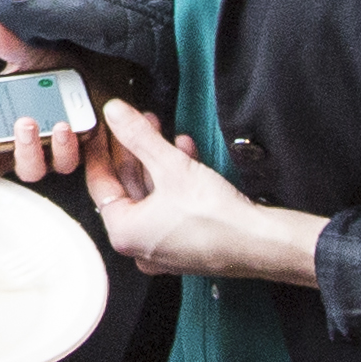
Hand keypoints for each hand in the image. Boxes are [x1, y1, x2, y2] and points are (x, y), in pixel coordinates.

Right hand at [0, 14, 90, 185]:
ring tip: (53, 125)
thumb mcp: (30, 55)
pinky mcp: (72, 152)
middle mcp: (17, 144)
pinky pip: (67, 161)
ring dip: (40, 149)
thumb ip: (9, 47)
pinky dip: (67, 146)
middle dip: (11, 149)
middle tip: (20, 124)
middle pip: (2, 164)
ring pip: (35, 167)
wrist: (95, 74)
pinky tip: (69, 127)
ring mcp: (44, 151)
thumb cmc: (57, 70)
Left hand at [83, 97, 322, 284]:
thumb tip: (115, 114)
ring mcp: (163, 247)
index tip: (101, 129)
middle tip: (135, 122)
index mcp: (124, 233)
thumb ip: (139, 136)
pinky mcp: (187, 243)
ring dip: (158, 161)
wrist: (261, 243)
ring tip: (164, 132)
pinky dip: (175, 180)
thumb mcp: (171, 166)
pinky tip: (186, 153)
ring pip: (152, 195)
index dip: (101, 149)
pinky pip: (171, 206)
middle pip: (127, 188)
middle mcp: (139, 245)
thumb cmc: (216, 218)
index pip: (99, 183)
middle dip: (135, 151)